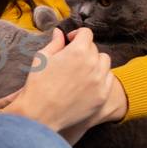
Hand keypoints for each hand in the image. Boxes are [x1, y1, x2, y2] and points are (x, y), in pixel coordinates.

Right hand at [0, 28, 121, 136]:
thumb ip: (55, 43)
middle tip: (71, 60)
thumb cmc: (38, 84)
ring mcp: (100, 80)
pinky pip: (108, 79)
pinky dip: (101, 78)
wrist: (41, 114)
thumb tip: (59, 33)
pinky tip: (87, 83)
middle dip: (84, 50)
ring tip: (81, 71)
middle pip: (94, 48)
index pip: (86, 33)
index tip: (70, 41)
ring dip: (95, 62)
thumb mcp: (42, 58)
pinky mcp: (102, 95)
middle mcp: (93, 63)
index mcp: (78, 51)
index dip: (77, 35)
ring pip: (104, 62)